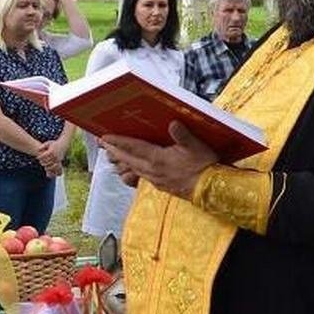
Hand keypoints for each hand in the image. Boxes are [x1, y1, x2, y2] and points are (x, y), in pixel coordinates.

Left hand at [38, 144, 63, 177]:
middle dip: (42, 161)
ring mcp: (57, 158)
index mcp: (51, 151)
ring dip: (46, 164)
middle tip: (39, 161)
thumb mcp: (48, 143)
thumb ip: (43, 146)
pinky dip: (50, 166)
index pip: (44, 155)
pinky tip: (47, 165)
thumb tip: (38, 149)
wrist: (63, 145)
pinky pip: (54, 165)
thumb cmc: (54, 143)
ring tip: (42, 164)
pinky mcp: (59, 160)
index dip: (40, 157)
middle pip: (46, 160)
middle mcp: (54, 155)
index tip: (37, 157)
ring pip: (50, 163)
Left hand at [99, 122, 220, 199]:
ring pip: (132, 168)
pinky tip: (131, 169)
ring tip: (111, 155)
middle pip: (127, 159)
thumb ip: (183, 135)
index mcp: (158, 159)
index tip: (104, 137)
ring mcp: (155, 179)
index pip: (133, 148)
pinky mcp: (160, 185)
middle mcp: (152, 170)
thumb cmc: (205, 166)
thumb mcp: (196, 146)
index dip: (118, 142)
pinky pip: (140, 176)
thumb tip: (173, 123)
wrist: (212, 190)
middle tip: (101, 143)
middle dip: (113, 150)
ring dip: (121, 160)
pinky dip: (132, 170)